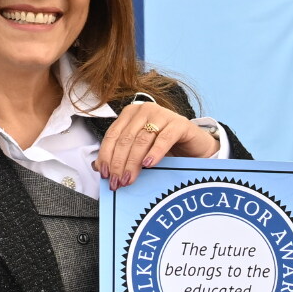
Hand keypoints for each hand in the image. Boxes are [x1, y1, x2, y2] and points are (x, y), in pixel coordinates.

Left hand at [95, 99, 217, 187]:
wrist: (194, 146)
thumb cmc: (165, 148)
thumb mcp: (139, 151)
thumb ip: (120, 155)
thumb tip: (98, 166)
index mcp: (130, 113)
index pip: (113, 135)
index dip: (106, 155)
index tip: (104, 174)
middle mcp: (145, 110)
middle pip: (126, 139)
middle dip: (119, 163)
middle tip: (117, 181)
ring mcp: (163, 114)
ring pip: (142, 140)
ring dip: (133, 162)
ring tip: (130, 178)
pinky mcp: (179, 123)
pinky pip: (164, 139)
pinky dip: (154, 152)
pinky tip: (148, 164)